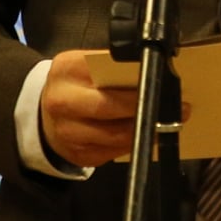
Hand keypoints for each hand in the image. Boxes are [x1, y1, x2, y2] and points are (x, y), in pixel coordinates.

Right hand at [39, 50, 184, 169]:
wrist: (41, 115)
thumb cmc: (74, 85)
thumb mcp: (85, 66)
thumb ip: (112, 67)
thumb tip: (156, 72)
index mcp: (67, 69)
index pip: (107, 73)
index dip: (139, 81)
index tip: (164, 82)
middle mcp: (62, 101)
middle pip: (109, 107)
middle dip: (145, 108)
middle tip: (179, 108)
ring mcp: (67, 132)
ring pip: (114, 135)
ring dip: (145, 131)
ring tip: (167, 124)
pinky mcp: (76, 154)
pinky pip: (112, 152)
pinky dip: (132, 144)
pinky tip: (147, 137)